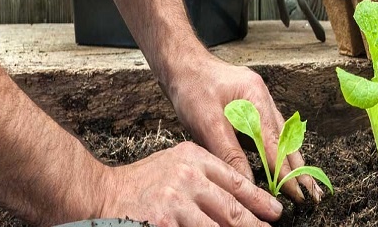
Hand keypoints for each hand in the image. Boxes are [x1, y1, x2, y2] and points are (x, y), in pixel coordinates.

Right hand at [100, 141, 282, 225]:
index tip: (276, 212)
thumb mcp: (177, 163)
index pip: (235, 181)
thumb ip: (206, 174)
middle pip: (232, 208)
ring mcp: (175, 203)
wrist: (100, 194)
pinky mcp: (164, 224)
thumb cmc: (142, 181)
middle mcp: (187, 178)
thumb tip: (238, 198)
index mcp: (194, 158)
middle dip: (254, 225)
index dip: (259, 200)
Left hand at [169, 56, 323, 202]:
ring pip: (280, 135)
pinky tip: (282, 164)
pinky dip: (276, 150)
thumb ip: (228, 152)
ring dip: (290, 160)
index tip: (296, 192)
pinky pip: (268, 132)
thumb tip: (246, 181)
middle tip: (312, 192)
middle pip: (285, 138)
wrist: (181, 64)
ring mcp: (258, 101)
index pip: (275, 141)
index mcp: (255, 96)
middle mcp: (262, 98)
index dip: (285, 169)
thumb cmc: (191, 87)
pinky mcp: (250, 107)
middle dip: (298, 167)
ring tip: (303, 183)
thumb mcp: (206, 122)